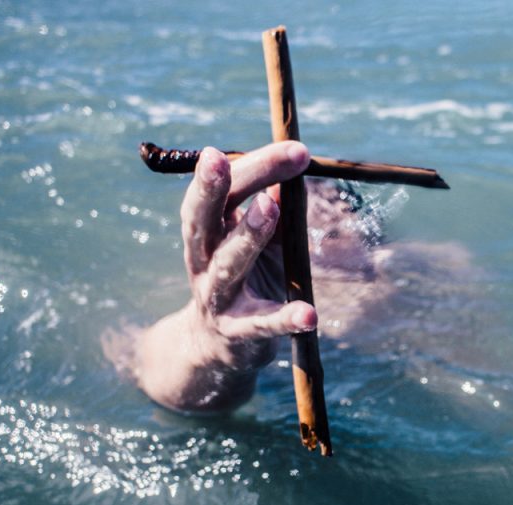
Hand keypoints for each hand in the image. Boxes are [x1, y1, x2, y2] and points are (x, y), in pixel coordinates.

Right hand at [135, 141, 316, 411]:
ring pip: (228, 264)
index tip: (295, 148)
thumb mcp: (264, 240)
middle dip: (213, 186)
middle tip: (221, 158)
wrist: (216, 349)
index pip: (224, 190)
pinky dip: (284, 319)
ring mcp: (216, 298)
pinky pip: (261, 325)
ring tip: (270, 209)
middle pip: (205, 219)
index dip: (254, 166)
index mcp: (208, 231)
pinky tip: (309, 314)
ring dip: (247, 234)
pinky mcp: (237, 334)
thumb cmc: (248, 279)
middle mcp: (203, 260)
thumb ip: (280, 208)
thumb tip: (299, 168)